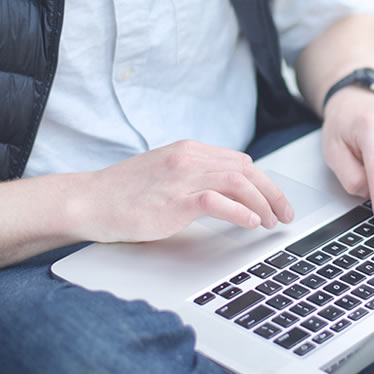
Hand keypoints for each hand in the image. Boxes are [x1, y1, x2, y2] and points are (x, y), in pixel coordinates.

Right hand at [73, 140, 293, 242]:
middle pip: (246, 170)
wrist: (88, 200)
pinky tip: (250, 223)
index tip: (276, 202)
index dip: (264, 183)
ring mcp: (181, 177)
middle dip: (272, 193)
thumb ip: (195, 176)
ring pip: (238, 182)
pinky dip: (239, 211)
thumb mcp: (166, 175)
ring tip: (270, 222)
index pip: (240, 162)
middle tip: (285, 215)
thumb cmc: (124, 193)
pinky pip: (216, 201)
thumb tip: (229, 192)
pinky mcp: (173, 200)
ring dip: (262, 204)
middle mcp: (189, 158)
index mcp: (189, 150)